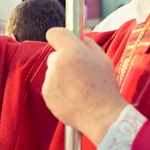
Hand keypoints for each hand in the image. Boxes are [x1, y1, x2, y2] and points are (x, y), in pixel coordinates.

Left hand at [42, 28, 127, 145]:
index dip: (58, 37)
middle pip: (54, 56)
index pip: (54, 33)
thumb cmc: (104, 86)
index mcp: (72, 51)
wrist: (100, 115)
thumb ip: (87, 44)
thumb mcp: (102, 59)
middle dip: (63, 62)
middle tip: (80, 73)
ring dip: (61, 77)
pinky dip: (58, 90)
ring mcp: (50, 78)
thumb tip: (77, 38)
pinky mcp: (46, 93)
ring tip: (78, 89)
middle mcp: (57, 62)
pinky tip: (72, 97)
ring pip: (52, 72)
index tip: (61, 41)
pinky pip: (50, 87)